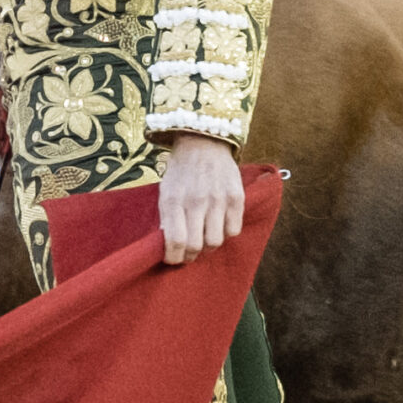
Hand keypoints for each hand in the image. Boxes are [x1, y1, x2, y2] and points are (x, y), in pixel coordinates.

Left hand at [158, 134, 242, 265]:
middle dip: (190, 256)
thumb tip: (170, 247)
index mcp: (174, 200)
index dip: (174, 258)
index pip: (175, 241)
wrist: (204, 142)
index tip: (173, 259)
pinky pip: (233, 230)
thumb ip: (167, 218)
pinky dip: (226, 233)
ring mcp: (218, 199)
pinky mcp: (236, 197)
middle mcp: (196, 201)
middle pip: (196, 246)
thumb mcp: (166, 191)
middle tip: (189, 254)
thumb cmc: (181, 171)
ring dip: (208, 247)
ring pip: (216, 242)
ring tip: (204, 240)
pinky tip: (218, 226)